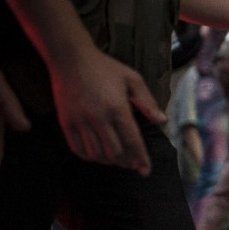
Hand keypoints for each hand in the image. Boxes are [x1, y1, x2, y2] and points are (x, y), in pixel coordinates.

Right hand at [50, 46, 165, 174]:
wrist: (71, 58)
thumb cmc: (105, 68)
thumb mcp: (132, 79)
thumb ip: (148, 102)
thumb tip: (162, 121)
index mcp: (118, 108)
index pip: (133, 141)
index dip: (141, 159)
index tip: (146, 171)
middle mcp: (98, 118)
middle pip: (115, 152)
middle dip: (127, 162)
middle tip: (133, 164)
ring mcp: (80, 121)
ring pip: (97, 154)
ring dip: (109, 161)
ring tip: (118, 160)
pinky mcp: (66, 122)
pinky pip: (78, 149)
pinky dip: (90, 157)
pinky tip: (98, 155)